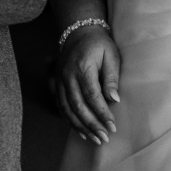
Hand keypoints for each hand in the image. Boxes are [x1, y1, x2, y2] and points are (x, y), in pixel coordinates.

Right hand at [56, 26, 120, 144]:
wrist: (78, 31)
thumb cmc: (99, 43)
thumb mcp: (111, 54)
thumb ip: (112, 77)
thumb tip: (114, 99)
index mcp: (83, 67)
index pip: (92, 96)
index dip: (102, 113)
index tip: (112, 126)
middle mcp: (67, 76)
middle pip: (78, 106)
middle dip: (91, 124)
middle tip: (104, 138)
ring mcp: (59, 80)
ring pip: (67, 109)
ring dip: (80, 126)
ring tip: (94, 139)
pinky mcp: (56, 84)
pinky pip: (61, 106)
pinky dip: (69, 121)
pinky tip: (80, 131)